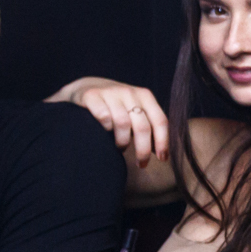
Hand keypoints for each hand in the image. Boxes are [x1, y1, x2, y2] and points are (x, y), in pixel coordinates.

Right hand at [48, 77, 170, 166]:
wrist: (87, 87)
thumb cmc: (117, 106)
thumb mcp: (135, 110)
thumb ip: (149, 125)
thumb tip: (163, 152)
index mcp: (145, 96)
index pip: (160, 120)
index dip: (163, 142)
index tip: (162, 159)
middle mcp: (129, 92)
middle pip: (142, 127)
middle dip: (143, 150)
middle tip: (141, 164)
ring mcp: (110, 92)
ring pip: (123, 124)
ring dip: (123, 142)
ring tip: (121, 148)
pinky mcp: (92, 96)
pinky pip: (104, 117)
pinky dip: (106, 129)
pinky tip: (105, 133)